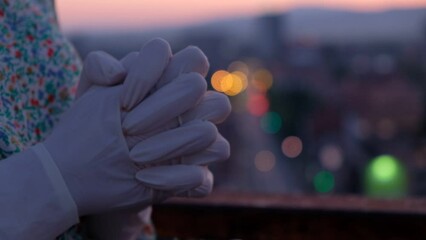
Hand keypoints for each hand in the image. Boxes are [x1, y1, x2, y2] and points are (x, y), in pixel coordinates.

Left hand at [43, 39, 218, 214]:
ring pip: (208, 133)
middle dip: (164, 105)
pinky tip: (144, 178)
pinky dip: (175, 179)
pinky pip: (203, 176)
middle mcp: (192, 108)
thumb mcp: (90, 93)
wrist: (95, 168)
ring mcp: (197, 142)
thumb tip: (117, 73)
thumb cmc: (97, 123)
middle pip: (198, 88)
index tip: (125, 99)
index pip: (191, 58)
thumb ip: (98, 67)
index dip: (157, 71)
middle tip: (128, 127)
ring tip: (134, 156)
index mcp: (174, 81)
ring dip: (171, 143)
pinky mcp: (196, 175)